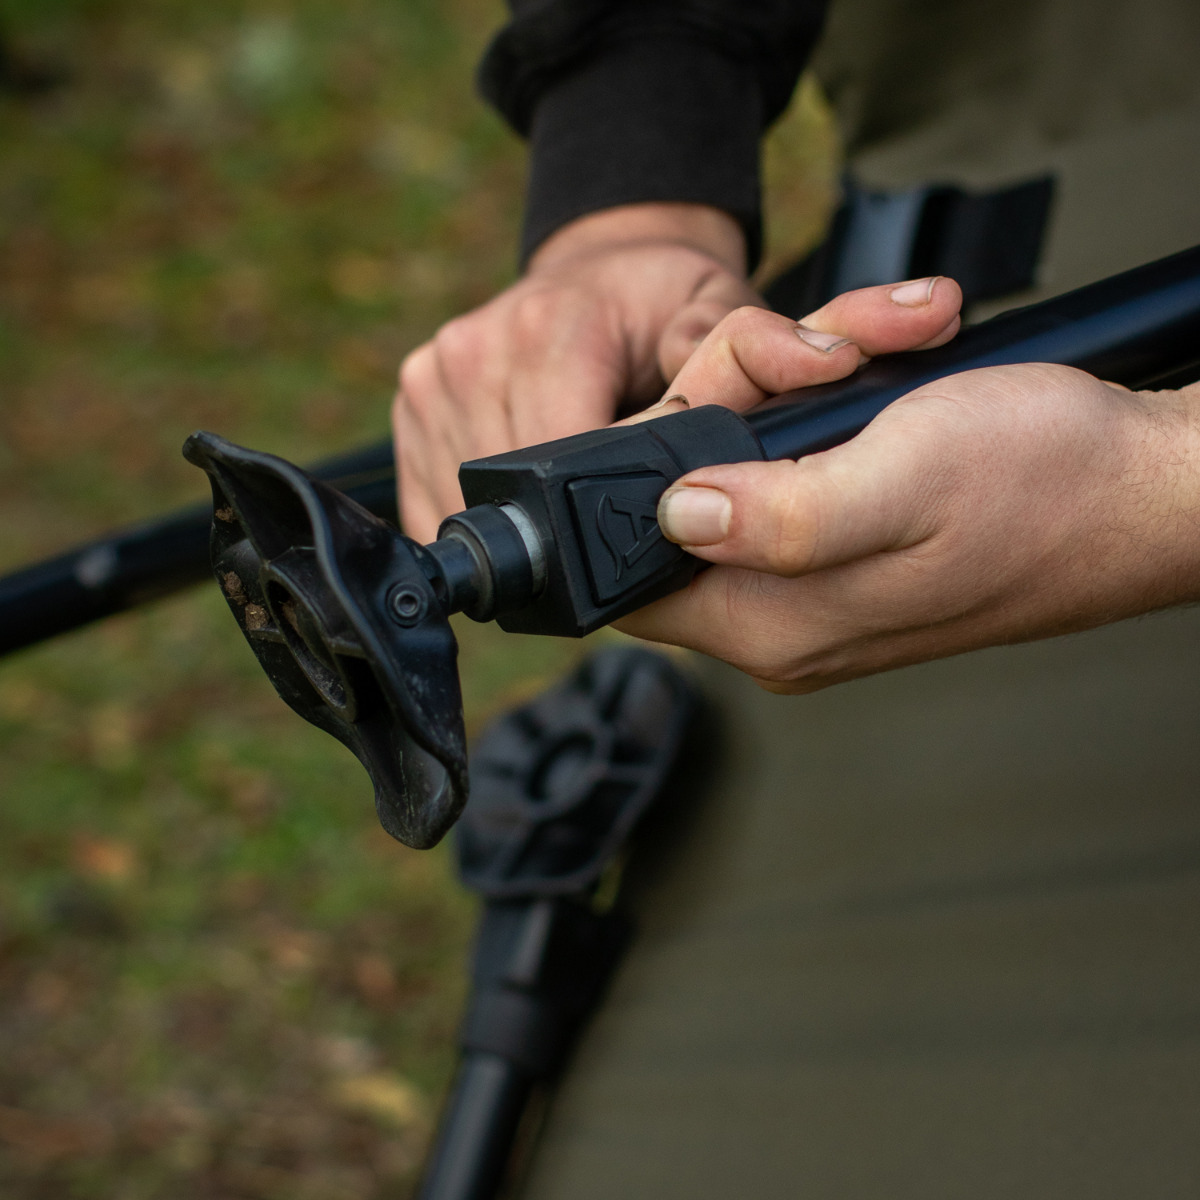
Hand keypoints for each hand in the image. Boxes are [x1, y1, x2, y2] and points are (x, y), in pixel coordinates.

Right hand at [392, 203, 761, 541]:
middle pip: (511, 498)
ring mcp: (433, 381)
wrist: (600, 264)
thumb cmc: (658, 299)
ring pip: (464, 508)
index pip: (558, 467)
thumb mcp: (713, 307)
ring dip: (515, 531)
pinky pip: (429, 499)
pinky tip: (520, 511)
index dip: (599, 513)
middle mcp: (474, 355)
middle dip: (559, 530)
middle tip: (606, 527)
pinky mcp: (412, 405)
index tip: (638, 524)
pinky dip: (475, 521)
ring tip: (563, 513)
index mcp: (546, 333)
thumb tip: (716, 408)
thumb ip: (725, 353)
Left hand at [617, 302, 1199, 692]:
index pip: (634, 580)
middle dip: (734, 398)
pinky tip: (892, 362)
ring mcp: (813, 583)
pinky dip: (831, 401)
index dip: (633, 490)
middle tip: (818, 357)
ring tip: (881, 345)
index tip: (695, 416)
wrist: (1144, 488)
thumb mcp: (902, 480)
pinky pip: (795, 464)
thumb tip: (676, 515)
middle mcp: (782, 617)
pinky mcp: (848, 546)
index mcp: (775, 623)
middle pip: (681, 503)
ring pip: (740, 466)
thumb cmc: (1047, 485)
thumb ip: (777, 515)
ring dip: (796, 382)